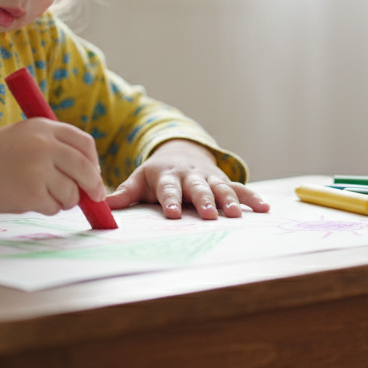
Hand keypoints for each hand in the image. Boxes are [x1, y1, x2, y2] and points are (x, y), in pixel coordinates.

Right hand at [0, 117, 104, 216]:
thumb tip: (89, 175)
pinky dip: (46, 208)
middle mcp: (44, 145)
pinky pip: (54, 207)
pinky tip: (26, 200)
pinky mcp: (31, 193)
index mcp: (44, 127)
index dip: (93, 162)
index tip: (94, 175)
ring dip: (63, 200)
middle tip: (94, 197)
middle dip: (93, 187)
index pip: (85, 144)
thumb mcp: (24, 136)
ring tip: (39, 194)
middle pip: (86, 169)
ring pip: (71, 193)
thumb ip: (54, 147)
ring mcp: (38, 169)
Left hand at [105, 139, 269, 219]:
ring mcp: (209, 178)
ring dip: (229, 200)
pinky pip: (240, 188)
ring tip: (236, 214)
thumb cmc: (156, 174)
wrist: (180, 152)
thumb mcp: (139, 179)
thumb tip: (103, 206)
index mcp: (166, 176)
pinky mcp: (224, 181)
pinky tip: (264, 208)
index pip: (167, 189)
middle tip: (209, 215)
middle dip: (204, 201)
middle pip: (197, 189)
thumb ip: (125, 193)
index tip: (173, 214)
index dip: (170, 201)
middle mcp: (190, 176)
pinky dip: (252, 198)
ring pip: (221, 188)